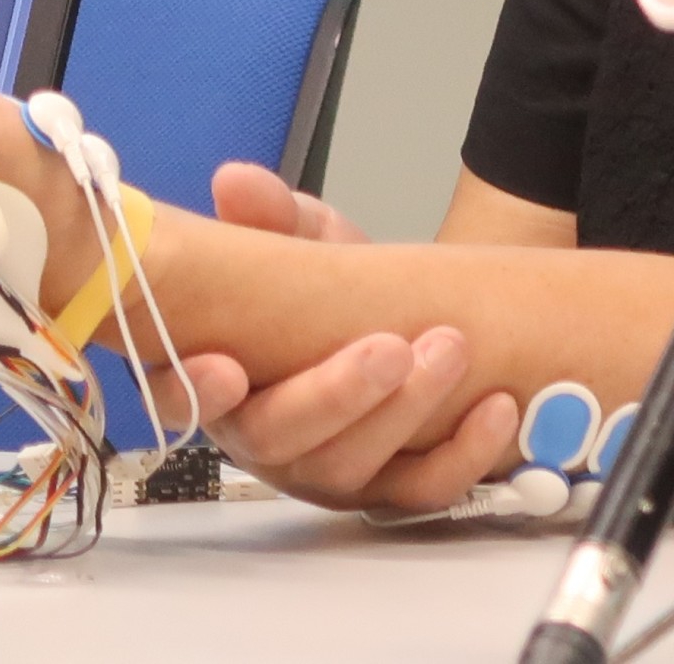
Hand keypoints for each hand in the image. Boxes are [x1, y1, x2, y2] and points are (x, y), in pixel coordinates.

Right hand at [162, 162, 517, 512]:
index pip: (178, 399)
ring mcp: (322, 470)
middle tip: (389, 348)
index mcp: (216, 377)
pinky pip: (420, 491)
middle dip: (334, 395)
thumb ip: (268, 214)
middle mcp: (260, 436)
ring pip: (348, 469)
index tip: (228, 368)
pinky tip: (495, 409)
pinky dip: (462, 455)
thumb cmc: (327, 290)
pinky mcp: (384, 489)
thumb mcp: (301, 239)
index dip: (194, 392)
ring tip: (450, 350)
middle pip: (277, 439)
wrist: (401, 315)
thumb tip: (236, 183)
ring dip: (404, 415)